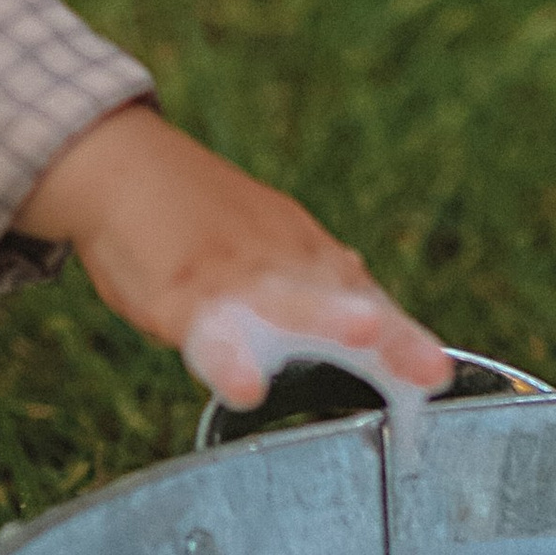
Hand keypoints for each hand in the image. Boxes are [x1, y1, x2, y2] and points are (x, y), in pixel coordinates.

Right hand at [15, 105, 453, 401]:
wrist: (118, 166)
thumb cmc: (193, 218)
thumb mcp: (264, 244)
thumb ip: (312, 283)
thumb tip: (366, 314)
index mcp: (302, 252)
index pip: (363, 295)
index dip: (401, 335)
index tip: (437, 372)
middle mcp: (279, 259)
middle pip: (341, 296)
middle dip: (388, 332)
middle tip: (430, 366)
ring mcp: (231, 272)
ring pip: (285, 299)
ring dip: (324, 317)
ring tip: (362, 331)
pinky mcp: (180, 289)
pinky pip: (208, 330)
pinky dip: (228, 358)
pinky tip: (245, 388)